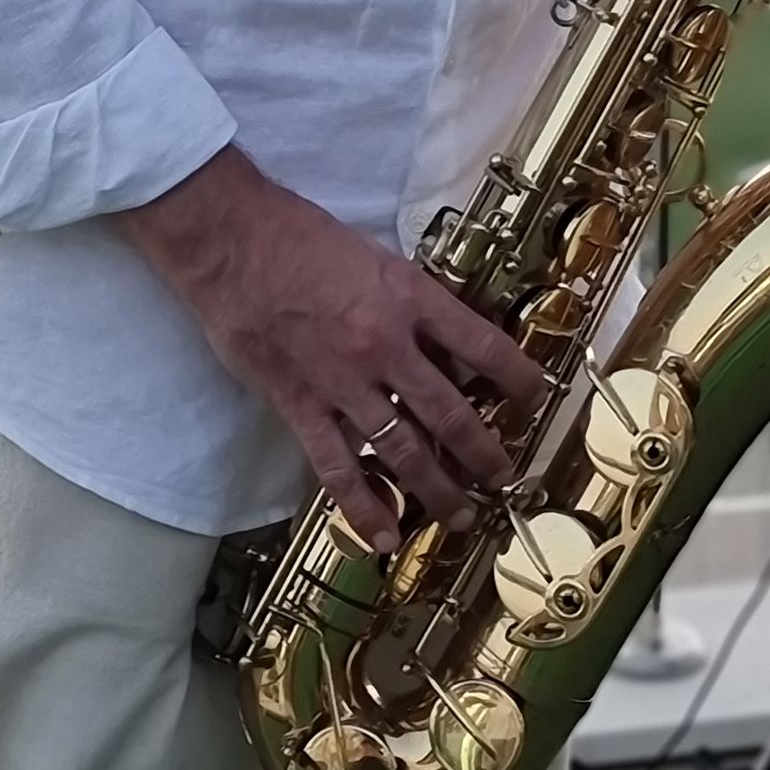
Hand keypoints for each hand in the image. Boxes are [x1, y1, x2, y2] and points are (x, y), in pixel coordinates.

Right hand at [120, 147, 546, 552]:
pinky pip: (338, 467)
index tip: (538, 396)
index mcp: (408, 297)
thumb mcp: (375, 254)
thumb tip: (440, 337)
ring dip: (438, 487)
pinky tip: (386, 535)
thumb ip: (407, 299)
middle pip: (449, 412)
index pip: (481, 344)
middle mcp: (385, 344)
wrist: (232, 240)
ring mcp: (342, 381)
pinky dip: (363, 506)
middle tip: (504, 476)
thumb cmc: (300, 234)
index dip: (517, 376)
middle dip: (484, 451)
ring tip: (463, 513)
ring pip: (402, 449)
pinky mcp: (300, 405)